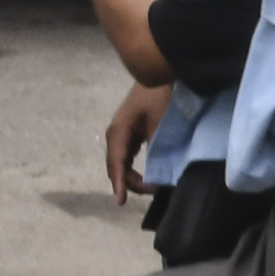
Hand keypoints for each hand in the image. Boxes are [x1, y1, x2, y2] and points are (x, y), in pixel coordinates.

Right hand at [106, 80, 171, 204]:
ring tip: (150, 188)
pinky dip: (134, 170)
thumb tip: (156, 173)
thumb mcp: (158, 122)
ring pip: (121, 163)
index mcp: (118, 132)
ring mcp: (121, 134)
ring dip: (132, 178)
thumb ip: (155, 147)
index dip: (119, 183)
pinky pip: (127, 157)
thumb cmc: (158, 96)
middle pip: (117, 166)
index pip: (117, 163)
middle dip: (129, 183)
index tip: (121, 202)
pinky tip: (145, 177)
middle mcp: (115, 135)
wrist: (159, 74)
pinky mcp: (130, 134)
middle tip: (152, 191)